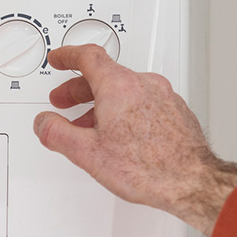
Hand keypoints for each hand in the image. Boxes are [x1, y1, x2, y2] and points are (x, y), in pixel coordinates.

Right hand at [33, 45, 236, 235]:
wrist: (191, 182)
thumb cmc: (149, 168)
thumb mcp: (88, 153)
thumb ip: (57, 134)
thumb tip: (44, 124)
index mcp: (119, 86)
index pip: (88, 56)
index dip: (68, 55)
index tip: (60, 58)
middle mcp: (143, 84)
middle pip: (105, 74)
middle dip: (80, 86)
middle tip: (65, 99)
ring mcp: (163, 96)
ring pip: (125, 89)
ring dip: (102, 101)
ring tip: (90, 124)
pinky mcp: (176, 111)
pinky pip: (143, 101)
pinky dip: (125, 109)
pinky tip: (120, 132)